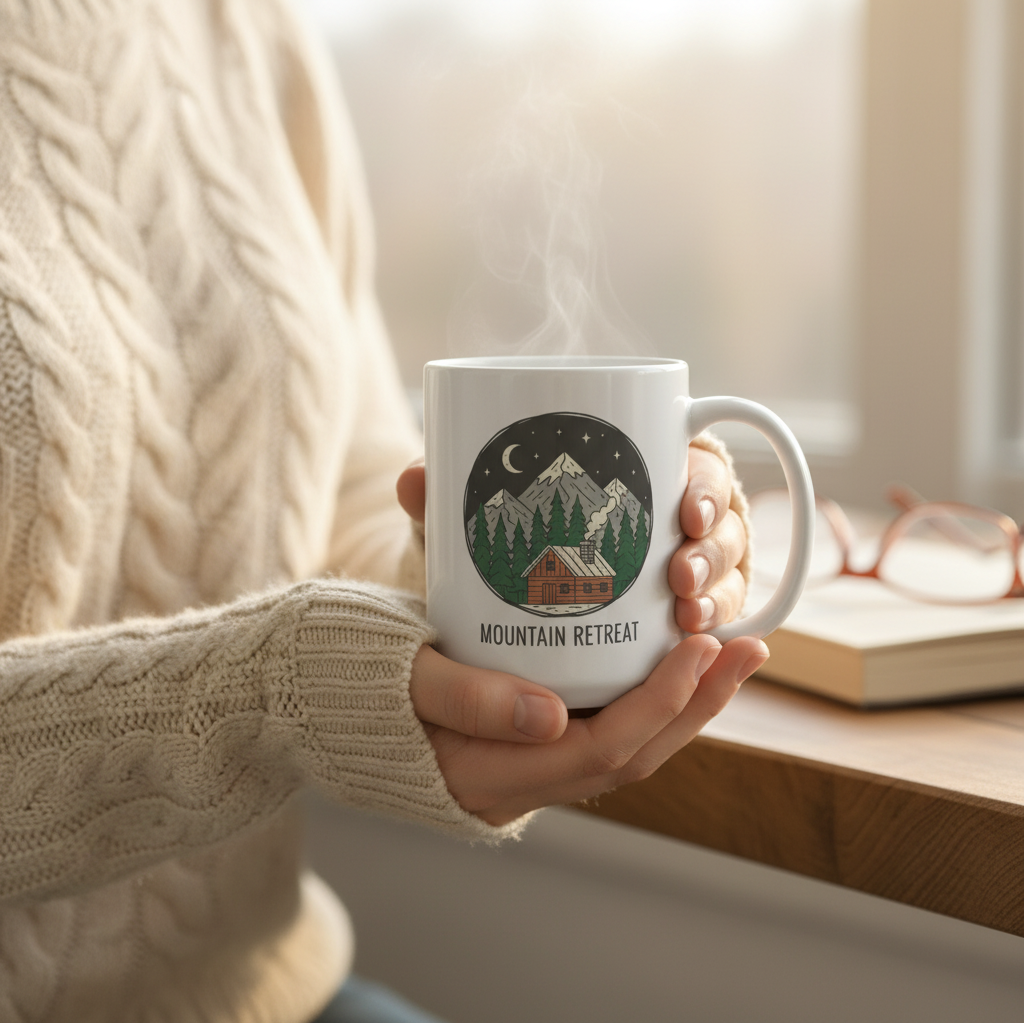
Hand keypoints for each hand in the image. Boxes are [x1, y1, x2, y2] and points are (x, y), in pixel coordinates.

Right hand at [397, 448, 764, 824]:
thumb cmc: (361, 670)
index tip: (697, 645)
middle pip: (634, 754)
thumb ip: (463, 692)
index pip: (600, 754)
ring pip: (630, 742)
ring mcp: (530, 760)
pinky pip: (609, 722)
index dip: (658, 706)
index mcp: (488, 779)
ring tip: (738, 649)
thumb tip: (547, 716)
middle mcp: (521, 782)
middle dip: (697, 701)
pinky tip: (684, 653)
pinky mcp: (534, 733)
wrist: (331, 685)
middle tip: (746, 645)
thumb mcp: (401, 671)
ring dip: (689, 699)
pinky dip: (653, 691)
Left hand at [398, 444, 749, 633]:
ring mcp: (687, 575)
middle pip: (725, 528)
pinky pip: (714, 634)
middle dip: (715, 554)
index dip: (705, 489)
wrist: (499, 602)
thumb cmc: (498, 548)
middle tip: (682, 577)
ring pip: (729, 583)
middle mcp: (677, 522)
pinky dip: (715, 644)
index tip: (686, 514)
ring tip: (690, 623)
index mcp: (642, 473)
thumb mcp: (471, 528)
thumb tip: (414, 480)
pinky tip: (703, 652)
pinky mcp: (676, 626)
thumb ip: (448, 505)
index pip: (697, 468)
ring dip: (719, 601)